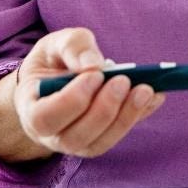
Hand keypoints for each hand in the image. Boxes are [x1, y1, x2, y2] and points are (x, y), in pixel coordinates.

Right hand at [4, 27, 164, 159]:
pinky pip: (118, 135)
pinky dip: (138, 116)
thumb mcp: (57, 44)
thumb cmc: (55, 60)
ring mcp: (76, 142)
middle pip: (75, 137)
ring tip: (146, 90)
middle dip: (103, 110)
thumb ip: (74, 48)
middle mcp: (52, 134)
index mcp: (32, 110)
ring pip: (99, 143)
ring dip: (125, 117)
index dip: (72, 100)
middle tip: (124, 80)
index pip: (45, 118)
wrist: (57, 77)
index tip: (94, 75)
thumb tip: (95, 64)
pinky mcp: (100, 140)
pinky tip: (156, 96)